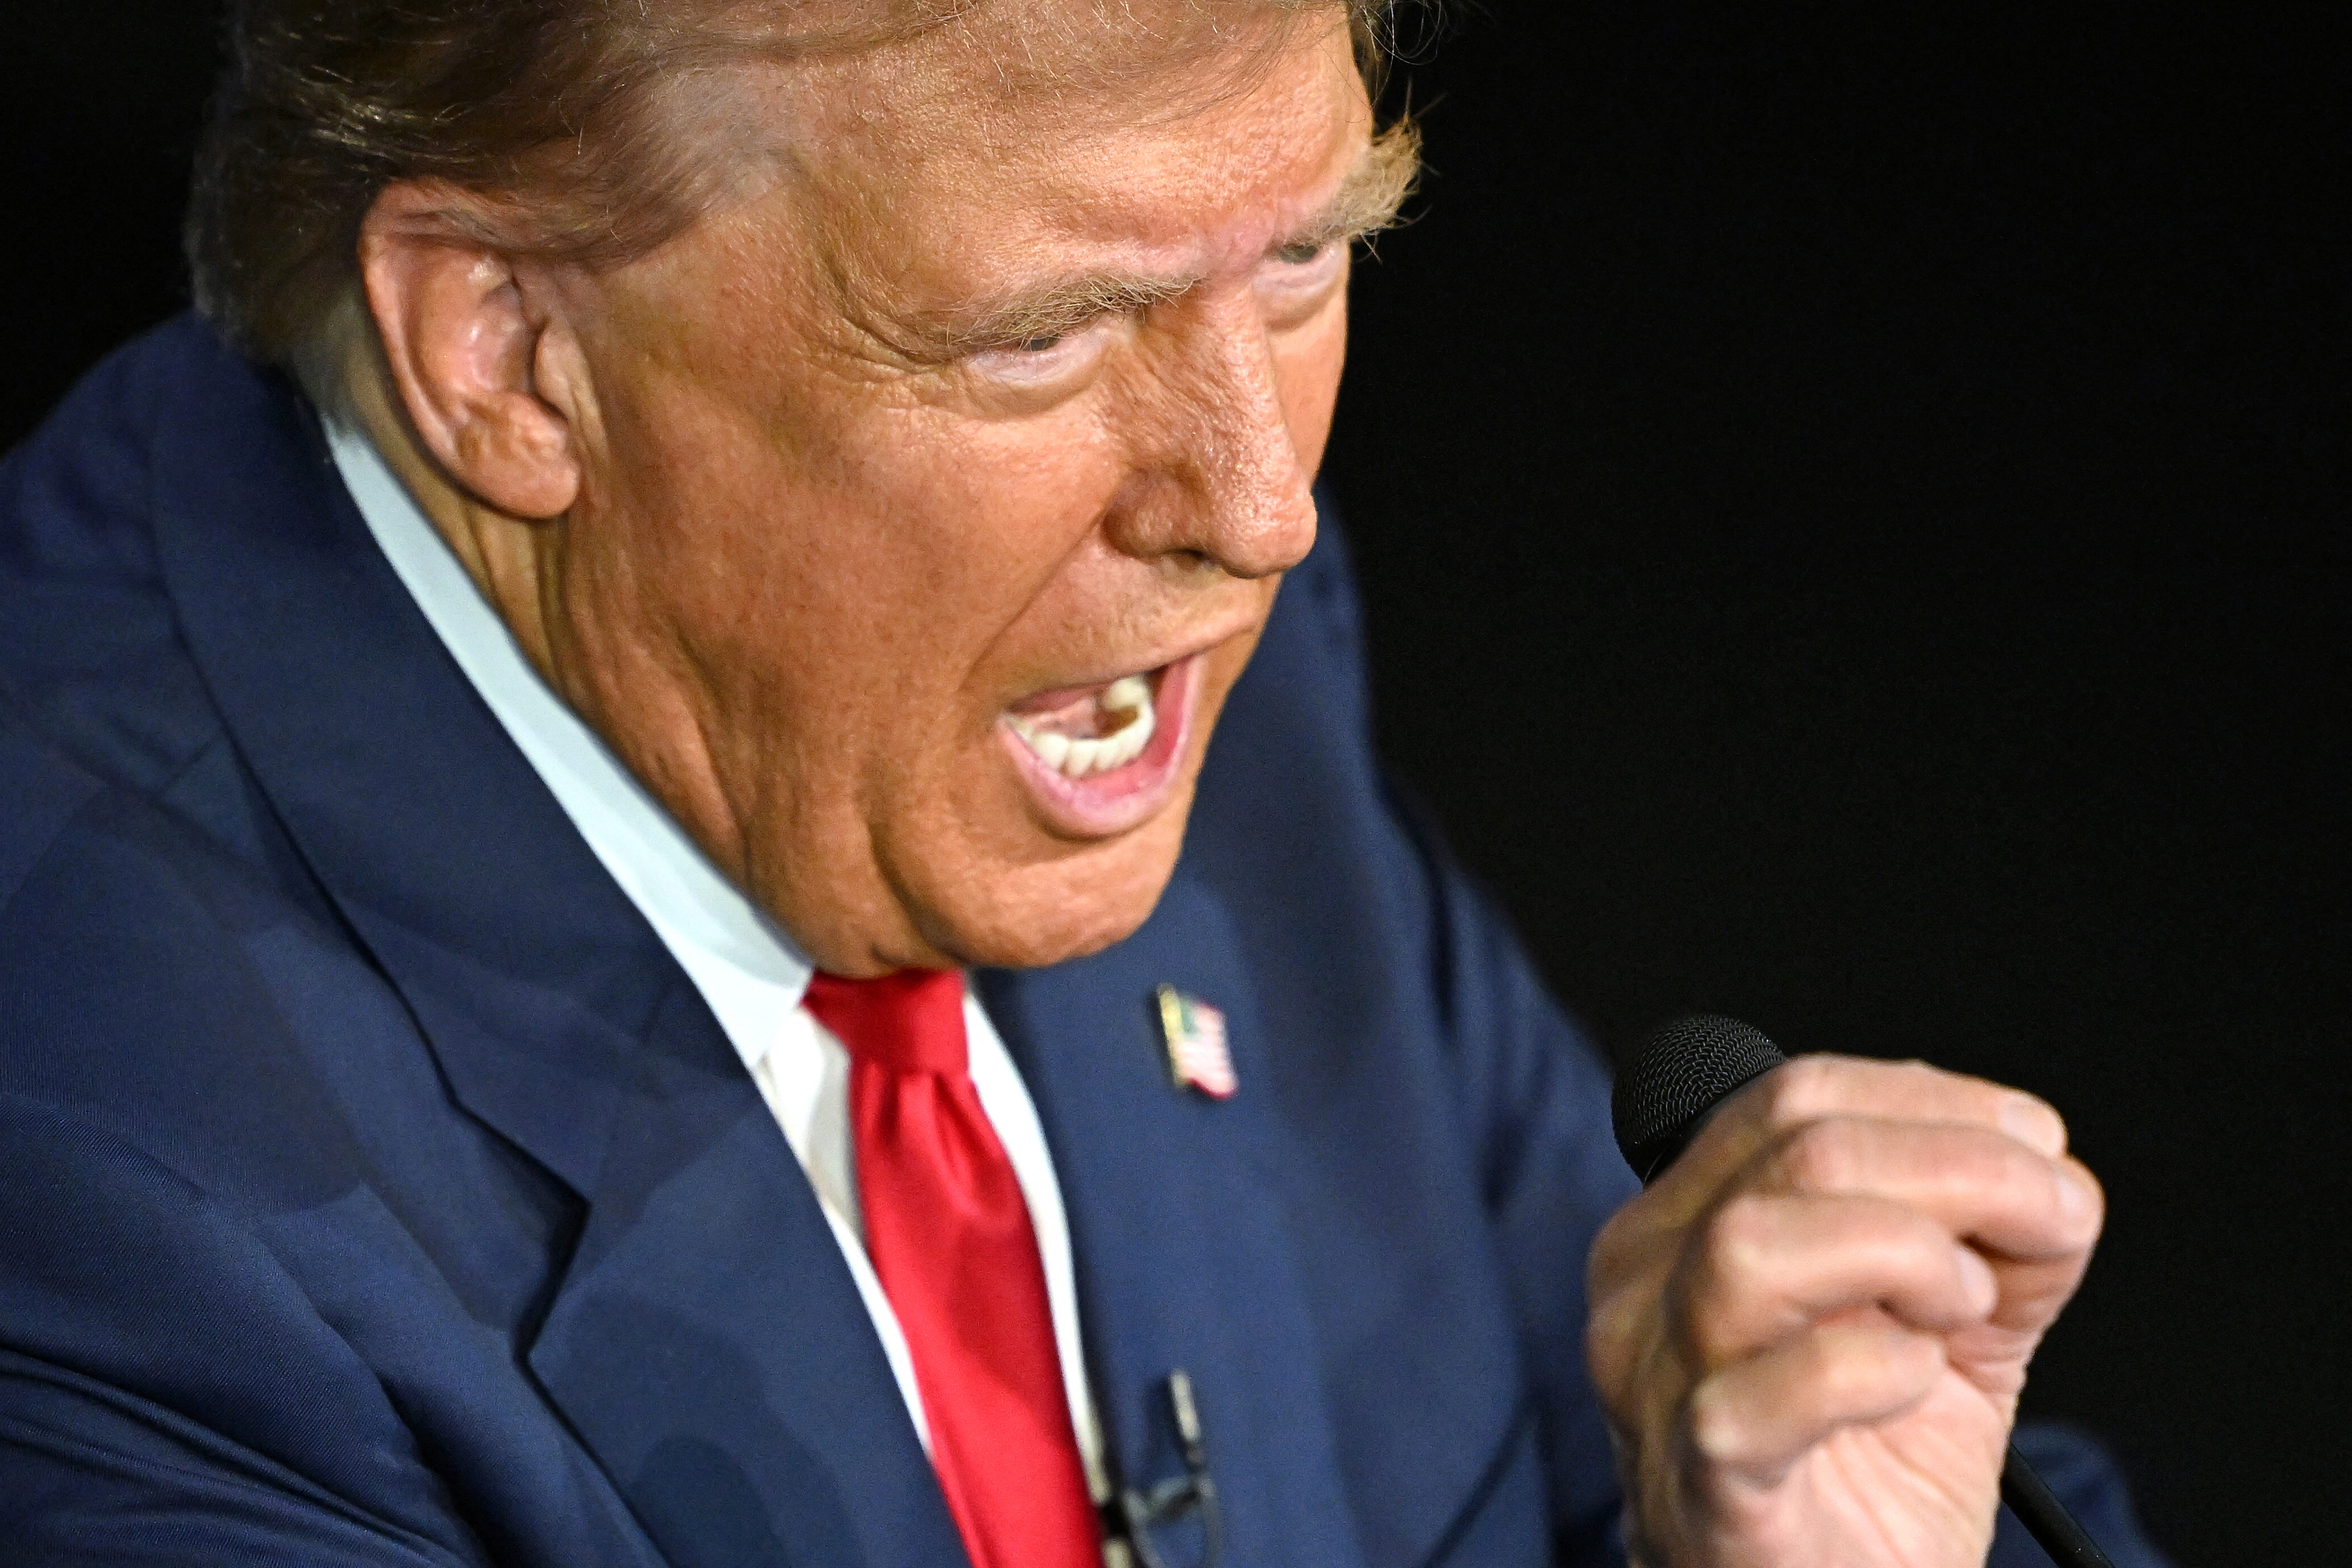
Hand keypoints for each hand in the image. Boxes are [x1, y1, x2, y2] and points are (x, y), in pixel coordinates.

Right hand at [1585, 1055, 2104, 1567]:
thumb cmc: (1863, 1473)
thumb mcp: (1940, 1331)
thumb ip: (1989, 1246)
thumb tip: (2054, 1180)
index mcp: (1688, 1219)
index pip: (1796, 1095)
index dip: (1937, 1101)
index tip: (2039, 1148)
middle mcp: (1648, 1282)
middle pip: (1796, 1150)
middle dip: (1961, 1167)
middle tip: (2048, 1224)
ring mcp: (1658, 1383)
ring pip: (1753, 1247)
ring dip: (1904, 1254)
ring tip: (1960, 1307)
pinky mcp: (1700, 1484)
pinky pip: (1757, 1401)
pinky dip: (1866, 1371)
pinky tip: (1916, 1380)